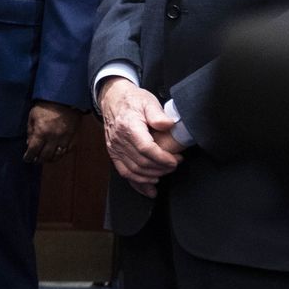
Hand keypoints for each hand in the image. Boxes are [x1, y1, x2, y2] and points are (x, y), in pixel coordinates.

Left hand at [24, 101, 82, 162]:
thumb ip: (30, 131)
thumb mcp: (32, 116)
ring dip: (50, 159)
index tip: (27, 159)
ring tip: (45, 158)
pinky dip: (61, 154)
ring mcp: (65, 138)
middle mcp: (53, 137)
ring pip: (57, 156)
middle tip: (35, 160)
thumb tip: (29, 144)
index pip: (33, 151)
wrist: (65, 99)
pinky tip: (56, 152)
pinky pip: (67, 150)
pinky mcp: (74, 137)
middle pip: (45, 156)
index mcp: (41, 132)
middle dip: (38, 160)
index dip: (28, 157)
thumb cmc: (46, 106)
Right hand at [98, 77, 180, 196]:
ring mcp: (115, 148)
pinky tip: (149, 189)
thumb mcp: (148, 101)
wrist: (112, 99)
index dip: (162, 158)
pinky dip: (138, 183)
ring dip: (152, 176)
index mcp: (129, 127)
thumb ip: (158, 114)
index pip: (145, 148)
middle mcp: (119, 140)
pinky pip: (124, 173)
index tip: (175, 159)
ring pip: (133, 171)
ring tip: (165, 172)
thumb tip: (168, 124)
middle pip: (141, 162)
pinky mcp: (114, 154)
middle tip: (175, 164)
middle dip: (161, 167)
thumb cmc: (132, 100)